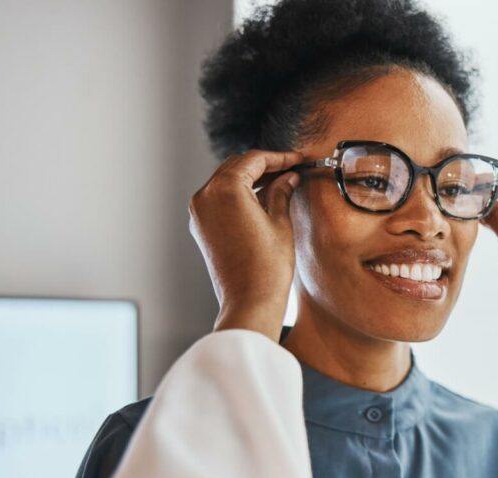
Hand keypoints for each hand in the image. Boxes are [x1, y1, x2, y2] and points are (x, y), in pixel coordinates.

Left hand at [188, 150, 304, 339]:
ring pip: (225, 180)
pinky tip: (260, 198)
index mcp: (225, 189)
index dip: (279, 157)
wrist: (249, 301)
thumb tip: (289, 177)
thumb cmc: (268, 267)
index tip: (297, 159)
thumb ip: (282, 192)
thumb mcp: (280, 223)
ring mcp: (199, 212)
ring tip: (279, 182)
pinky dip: (238, 193)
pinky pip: (218, 198)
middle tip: (290, 168)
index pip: (254, 160)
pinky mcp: (200, 226)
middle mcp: (206, 196)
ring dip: (250, 178)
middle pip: (236, 166)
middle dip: (264, 165)